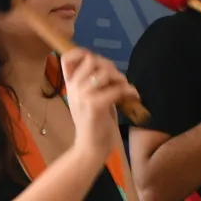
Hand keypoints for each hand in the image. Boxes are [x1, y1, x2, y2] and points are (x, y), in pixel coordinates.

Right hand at [60, 48, 139, 162]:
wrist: (90, 148)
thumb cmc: (92, 124)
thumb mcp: (88, 98)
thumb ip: (93, 82)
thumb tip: (107, 65)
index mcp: (70, 85)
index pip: (68, 58)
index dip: (82, 53)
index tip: (97, 62)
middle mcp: (74, 88)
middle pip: (92, 60)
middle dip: (110, 66)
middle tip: (119, 80)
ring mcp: (83, 96)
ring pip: (105, 72)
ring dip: (120, 78)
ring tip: (125, 88)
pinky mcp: (95, 106)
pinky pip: (116, 88)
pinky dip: (129, 91)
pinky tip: (133, 96)